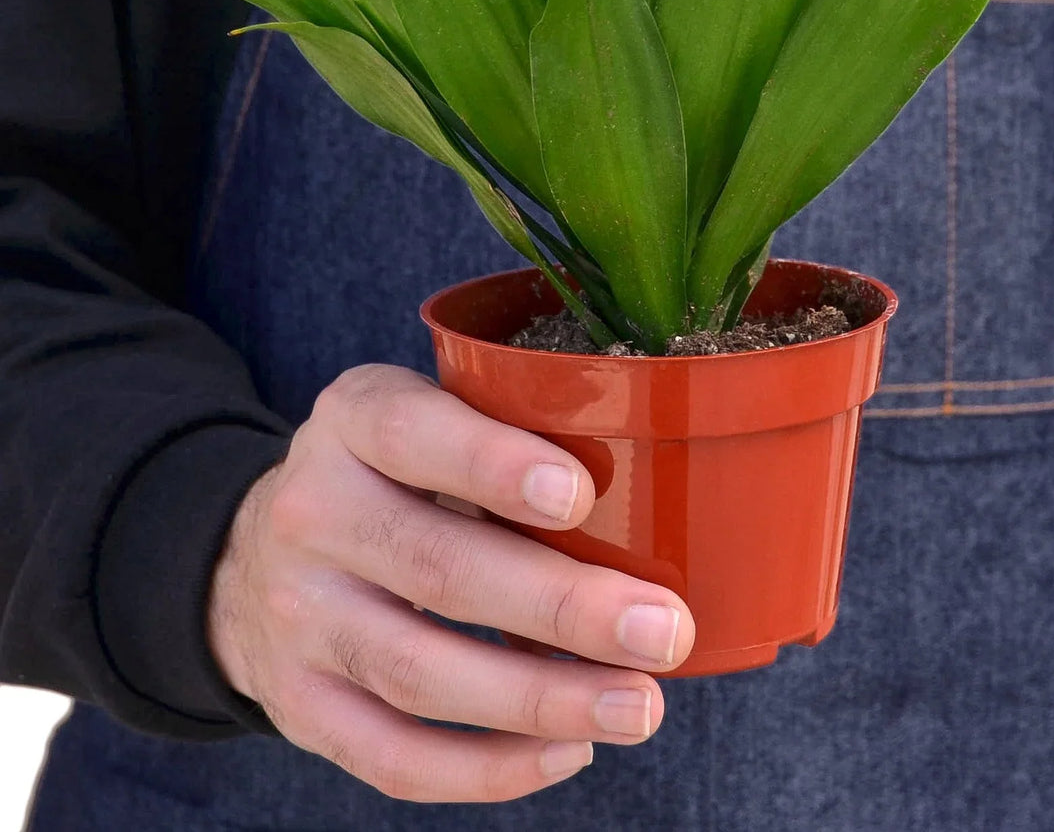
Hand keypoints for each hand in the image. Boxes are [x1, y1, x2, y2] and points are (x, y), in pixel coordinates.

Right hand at [207, 364, 694, 802]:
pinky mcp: (299, 704)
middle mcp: (312, 513)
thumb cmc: (391, 475)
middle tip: (662, 629)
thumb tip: (647, 503)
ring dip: (542, 698)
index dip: (493, 465)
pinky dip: (487, 768)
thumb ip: (507, 438)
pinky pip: (393, 758)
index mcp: (352, 421)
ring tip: (638, 705)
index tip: (579, 495)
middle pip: (438, 567)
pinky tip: (567, 749)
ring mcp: (297, 616)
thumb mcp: (429, 418)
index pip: (411, 433)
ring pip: (421, 672)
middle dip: (562, 606)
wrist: (259, 553)